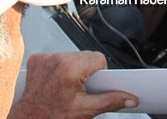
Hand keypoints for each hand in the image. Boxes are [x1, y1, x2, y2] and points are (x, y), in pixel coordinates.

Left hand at [10, 52, 137, 118]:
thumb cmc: (53, 117)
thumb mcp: (85, 111)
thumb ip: (110, 101)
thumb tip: (129, 99)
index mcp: (70, 70)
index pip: (97, 57)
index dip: (100, 72)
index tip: (94, 83)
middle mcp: (56, 60)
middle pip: (85, 55)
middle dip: (87, 70)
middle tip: (80, 88)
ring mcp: (44, 58)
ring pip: (71, 55)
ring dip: (73, 67)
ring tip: (68, 86)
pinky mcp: (36, 59)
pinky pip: (56, 56)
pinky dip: (59, 67)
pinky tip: (56, 81)